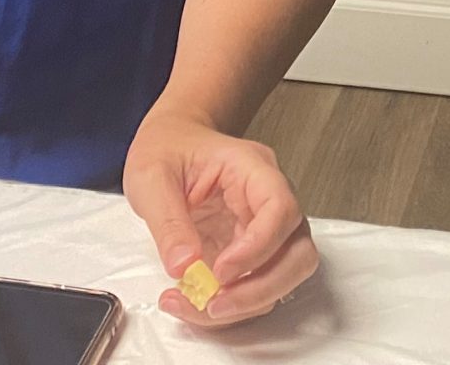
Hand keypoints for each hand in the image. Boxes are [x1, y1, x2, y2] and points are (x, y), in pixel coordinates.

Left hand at [123, 106, 318, 326]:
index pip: (280, 209)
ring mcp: (265, 227)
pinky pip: (257, 285)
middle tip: (214, 305)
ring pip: (285, 276)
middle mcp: (269, 198)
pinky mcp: (252, 251)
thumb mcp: (151, 177)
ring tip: (194, 306)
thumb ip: (168, 222)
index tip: (219, 272)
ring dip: (246, 304)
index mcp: (252, 167)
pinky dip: (232, 306)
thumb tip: (184, 267)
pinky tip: (193, 303)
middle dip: (260, 289)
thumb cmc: (167, 148)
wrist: (170, 142)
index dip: (258, 248)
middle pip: (298, 252)